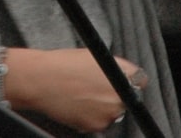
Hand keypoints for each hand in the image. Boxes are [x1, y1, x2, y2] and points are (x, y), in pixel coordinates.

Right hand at [4, 47, 147, 132]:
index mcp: (121, 72)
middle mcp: (119, 94)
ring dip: (102, 106)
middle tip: (93, 86)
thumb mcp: (93, 55)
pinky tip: (77, 103)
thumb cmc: (62, 63)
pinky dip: (91, 115)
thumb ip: (113, 67)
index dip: (129, 79)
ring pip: (112, 112)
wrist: (40, 80)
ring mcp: (108, 112)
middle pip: (126, 98)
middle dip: (114, 94)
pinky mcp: (96, 126)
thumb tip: (125, 76)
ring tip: (82, 94)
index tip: (122, 79)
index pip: (140, 79)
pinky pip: (99, 122)